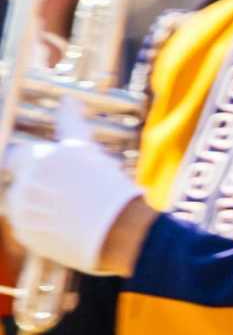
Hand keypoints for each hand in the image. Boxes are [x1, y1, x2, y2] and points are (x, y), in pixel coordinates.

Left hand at [6, 110, 144, 274]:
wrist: (115, 229)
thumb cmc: (105, 184)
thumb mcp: (88, 149)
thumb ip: (71, 123)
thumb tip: (68, 99)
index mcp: (36, 160)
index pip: (15, 154)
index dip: (28, 158)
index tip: (43, 164)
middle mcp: (23, 184)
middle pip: (19, 179)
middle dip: (36, 182)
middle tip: (62, 187)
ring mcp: (21, 211)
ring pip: (21, 202)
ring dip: (37, 202)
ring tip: (67, 207)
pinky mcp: (25, 234)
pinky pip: (25, 225)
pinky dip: (40, 223)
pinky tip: (64, 223)